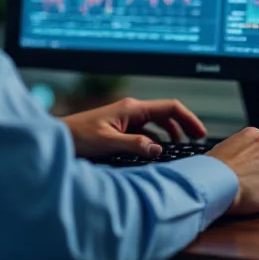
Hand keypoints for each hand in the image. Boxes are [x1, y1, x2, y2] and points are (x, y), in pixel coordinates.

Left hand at [62, 97, 206, 158]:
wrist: (58, 138)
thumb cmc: (78, 137)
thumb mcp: (108, 142)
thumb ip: (135, 145)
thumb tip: (159, 149)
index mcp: (132, 108)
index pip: (170, 107)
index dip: (188, 118)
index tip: (200, 132)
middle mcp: (131, 110)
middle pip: (166, 113)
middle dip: (183, 125)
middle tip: (196, 140)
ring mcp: (126, 119)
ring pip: (156, 122)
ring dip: (170, 132)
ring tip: (180, 147)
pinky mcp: (120, 128)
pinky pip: (145, 131)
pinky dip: (155, 140)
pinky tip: (157, 151)